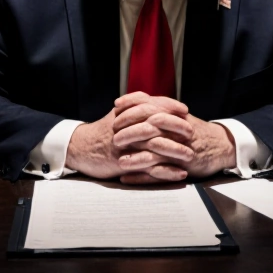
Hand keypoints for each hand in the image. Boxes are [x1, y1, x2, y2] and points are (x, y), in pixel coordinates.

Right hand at [64, 107, 194, 182]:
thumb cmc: (101, 132)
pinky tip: (179, 173)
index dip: (169, 106)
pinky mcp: (124, 163)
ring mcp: (127, 146)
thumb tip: (152, 99)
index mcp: (126, 114)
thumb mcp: (117, 115)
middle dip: (176, 127)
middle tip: (192, 132)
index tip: (184, 109)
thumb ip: (133, 106)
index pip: (151, 105)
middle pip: (156, 124)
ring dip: (175, 150)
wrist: (80, 148)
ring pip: (155, 146)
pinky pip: (149, 168)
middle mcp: (128, 127)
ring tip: (191, 155)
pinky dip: (166, 171)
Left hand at [112, 92, 236, 183]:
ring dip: (135, 157)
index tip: (116, 105)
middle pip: (150, 127)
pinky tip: (127, 178)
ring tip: (119, 161)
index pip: (150, 105)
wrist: (220, 146)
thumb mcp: (178, 116)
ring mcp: (178, 148)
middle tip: (113, 135)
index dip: (132, 103)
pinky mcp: (181, 166)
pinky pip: (159, 173)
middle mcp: (175, 130)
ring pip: (154, 152)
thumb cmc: (194, 131)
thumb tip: (137, 100)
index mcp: (174, 115)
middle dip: (130, 130)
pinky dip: (142, 177)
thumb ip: (160, 108)